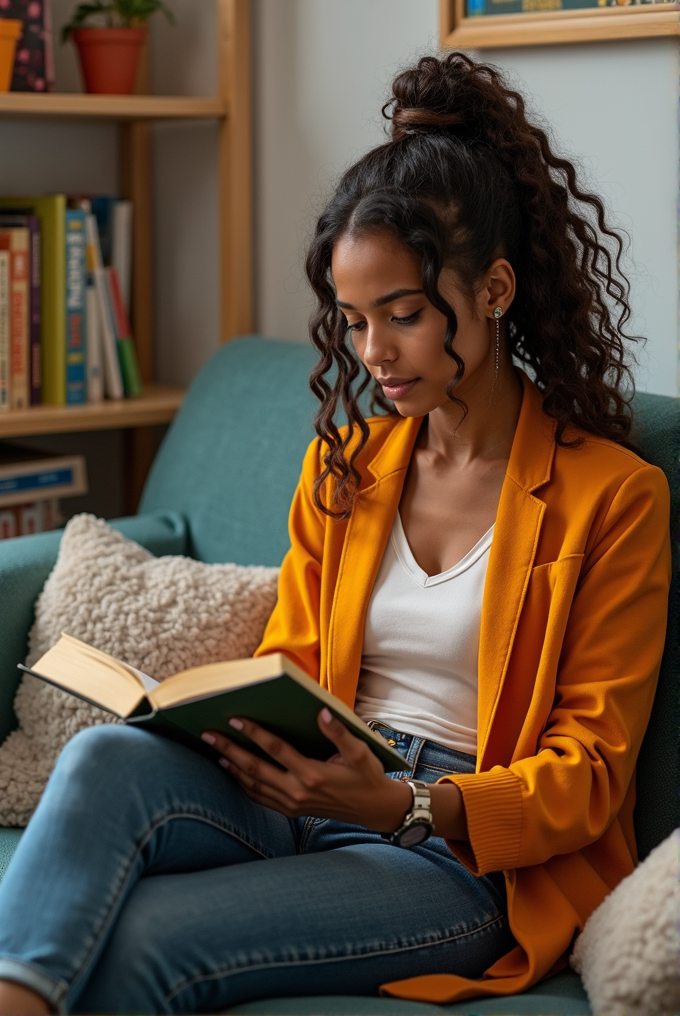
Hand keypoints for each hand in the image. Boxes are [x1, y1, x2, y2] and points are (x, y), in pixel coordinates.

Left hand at [201, 708, 411, 832]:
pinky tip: (232, 771)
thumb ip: (338, 732)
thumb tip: (321, 711)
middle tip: (207, 734)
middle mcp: (298, 792)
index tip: (235, 719)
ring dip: (231, 767)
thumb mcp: (360, 751)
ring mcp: (292, 804)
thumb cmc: (367, 776)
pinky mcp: (291, 811)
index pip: (276, 750)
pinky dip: (242, 784)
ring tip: (213, 750)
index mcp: (313, 775)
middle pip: (255, 769)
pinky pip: (259, 798)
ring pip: (252, 785)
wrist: (374, 809)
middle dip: (229, 750)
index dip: (255, 734)